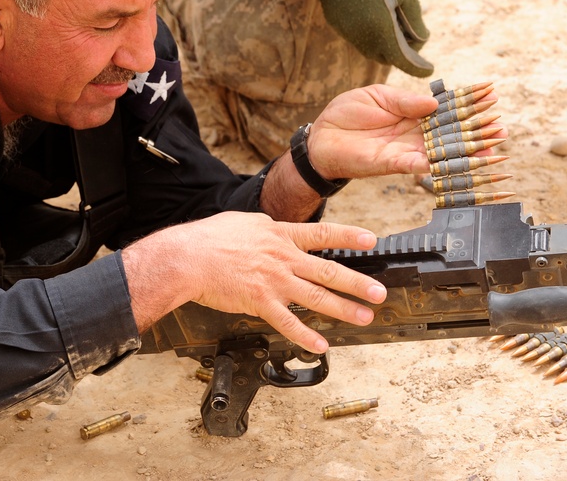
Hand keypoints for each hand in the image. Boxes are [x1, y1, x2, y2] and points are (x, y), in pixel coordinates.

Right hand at [122, 211, 385, 353]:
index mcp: (277, 235)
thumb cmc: (206, 239)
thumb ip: (263, 228)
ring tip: (364, 317)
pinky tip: (321, 345)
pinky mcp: (260, 302)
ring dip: (344, 309)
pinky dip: (306, 336)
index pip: (320, 234)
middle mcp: (281, 257)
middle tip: (380, 292)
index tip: (371, 240)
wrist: (187, 258)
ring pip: (316, 297)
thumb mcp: (242, 222)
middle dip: (357, 283)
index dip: (348, 237)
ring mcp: (273, 281)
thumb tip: (272, 228)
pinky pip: (288, 323)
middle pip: (327, 270)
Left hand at [304, 84, 504, 180]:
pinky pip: (418, 165)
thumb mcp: (377, 96)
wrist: (321, 137)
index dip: (468, 103)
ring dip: (465, 152)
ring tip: (490, 149)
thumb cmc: (346, 114)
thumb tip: (434, 102)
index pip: (446, 108)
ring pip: (441, 152)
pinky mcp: (392, 163)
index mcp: (412, 113)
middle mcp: (413, 133)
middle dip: (476, 131)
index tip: (491, 96)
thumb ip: (406, 101)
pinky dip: (435, 165)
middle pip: (450, 133)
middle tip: (501, 128)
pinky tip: (453, 163)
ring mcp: (405, 150)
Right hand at [315, 0, 432, 77]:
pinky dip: (370, 34)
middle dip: (400, 53)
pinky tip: (377, 14)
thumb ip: (414, 19)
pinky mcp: (336, 22)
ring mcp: (345, 30)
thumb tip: (420, 39)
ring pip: (369, 48)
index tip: (429, 70)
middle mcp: (360, 36)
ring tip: (396, 24)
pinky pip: (357, 37)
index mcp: (380, 29)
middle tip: (414, 38)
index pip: (402, 61)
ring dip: (384, 43)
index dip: (417, 68)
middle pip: (384, 57)